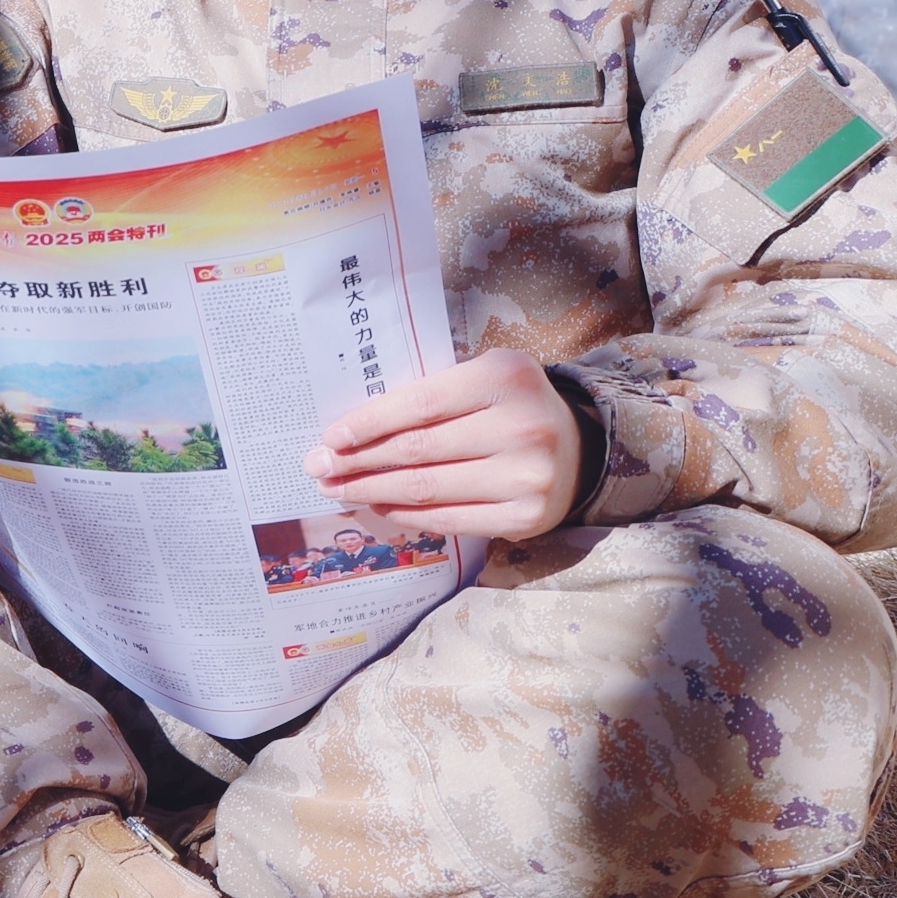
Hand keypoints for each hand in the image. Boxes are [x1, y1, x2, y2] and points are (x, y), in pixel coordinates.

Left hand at [305, 347, 581, 541]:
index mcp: (505, 378)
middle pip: (418, 450)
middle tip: (319, 468)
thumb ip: (428, 395)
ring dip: (372, 490)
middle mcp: (523, 427)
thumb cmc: (507, 406)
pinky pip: (450, 519)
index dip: (369, 423)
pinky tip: (378, 506)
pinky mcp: (527, 516)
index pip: (420, 404)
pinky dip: (406, 515)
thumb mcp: (478, 379)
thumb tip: (351, 431)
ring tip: (339, 489)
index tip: (331, 437)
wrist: (577, 446)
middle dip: (359, 461)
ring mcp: (528, 476)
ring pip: (427, 488)